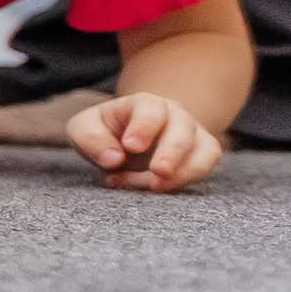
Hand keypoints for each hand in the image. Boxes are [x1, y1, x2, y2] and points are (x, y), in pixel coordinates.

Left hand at [68, 93, 222, 192]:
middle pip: (183, 127)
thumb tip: (113, 159)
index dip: (143, 127)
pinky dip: (189, 180)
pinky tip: (163, 188)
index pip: (150, 108)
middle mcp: (173, 114)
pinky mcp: (202, 155)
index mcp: (143, 103)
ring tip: (156, 187)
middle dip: (172, 151)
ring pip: (203, 148)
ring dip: (184, 171)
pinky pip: (206, 166)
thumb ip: (91, 139)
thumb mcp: (83, 130)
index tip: (131, 146)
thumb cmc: (103, 132)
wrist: (125, 141)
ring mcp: (192, 134)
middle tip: (158, 173)